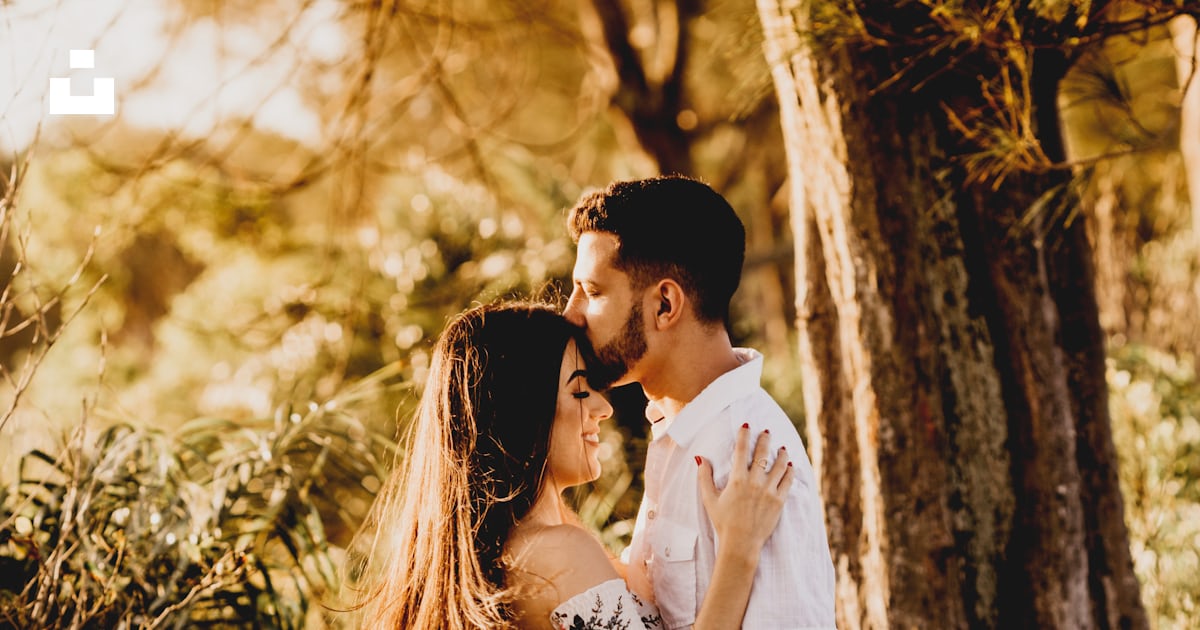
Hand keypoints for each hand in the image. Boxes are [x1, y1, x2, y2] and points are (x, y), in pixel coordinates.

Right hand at [697, 424, 793, 555]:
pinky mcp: (779, 501)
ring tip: (782, 448)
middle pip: (763, 454)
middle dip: (765, 439)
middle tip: (767, 431)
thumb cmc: (723, 521)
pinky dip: (790, 471)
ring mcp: (769, 491)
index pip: (741, 450)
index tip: (747, 425)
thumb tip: (700, 459)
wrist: (741, 543)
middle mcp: (755, 482)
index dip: (744, 435)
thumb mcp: (709, 499)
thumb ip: (704, 478)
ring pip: (779, 466)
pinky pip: (788, 481)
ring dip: (781, 454)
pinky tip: (790, 465)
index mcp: (737, 479)